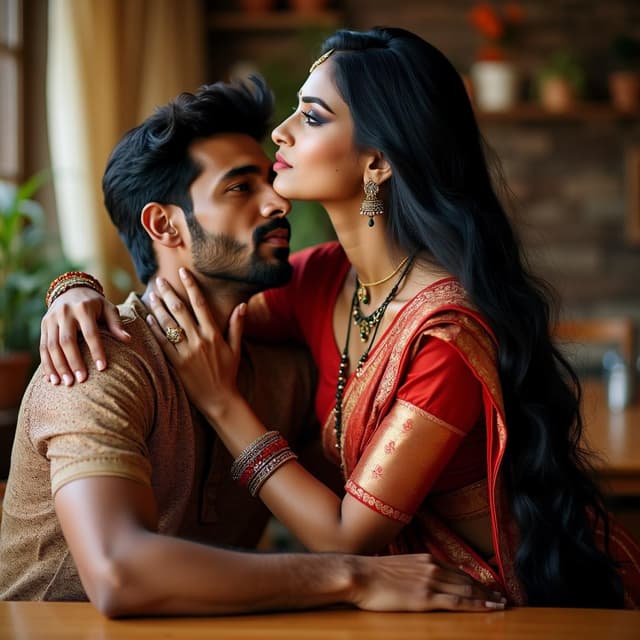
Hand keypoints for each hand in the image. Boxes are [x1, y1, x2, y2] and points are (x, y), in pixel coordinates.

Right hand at [40, 287, 129, 385]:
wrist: (71, 289)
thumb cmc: (95, 304)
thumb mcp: (108, 308)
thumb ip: (116, 324)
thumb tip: (128, 340)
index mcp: (84, 308)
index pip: (90, 333)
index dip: (96, 350)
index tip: (102, 368)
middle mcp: (65, 313)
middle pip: (67, 341)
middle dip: (73, 362)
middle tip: (81, 380)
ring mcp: (51, 319)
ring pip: (51, 346)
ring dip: (58, 366)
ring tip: (65, 383)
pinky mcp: (43, 325)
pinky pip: (42, 347)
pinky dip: (46, 364)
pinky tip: (51, 379)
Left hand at [146, 269, 245, 418]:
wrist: (220, 400)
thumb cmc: (228, 373)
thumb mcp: (236, 348)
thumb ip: (237, 325)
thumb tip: (243, 305)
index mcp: (214, 334)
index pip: (200, 304)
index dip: (191, 286)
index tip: (183, 272)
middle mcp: (199, 340)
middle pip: (180, 311)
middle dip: (169, 293)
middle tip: (159, 280)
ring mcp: (186, 352)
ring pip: (169, 324)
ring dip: (158, 308)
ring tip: (151, 295)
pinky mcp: (176, 364)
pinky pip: (162, 343)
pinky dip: (154, 329)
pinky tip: (147, 318)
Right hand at [351, 554, 505, 611]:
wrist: (360, 575)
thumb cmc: (374, 574)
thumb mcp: (399, 567)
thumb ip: (415, 572)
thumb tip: (421, 579)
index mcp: (426, 560)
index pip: (458, 571)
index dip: (476, 580)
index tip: (488, 587)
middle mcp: (432, 567)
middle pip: (467, 580)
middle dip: (486, 589)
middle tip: (502, 596)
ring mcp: (430, 582)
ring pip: (467, 590)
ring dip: (487, 597)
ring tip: (501, 603)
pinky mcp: (426, 598)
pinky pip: (458, 602)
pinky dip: (477, 605)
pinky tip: (489, 608)